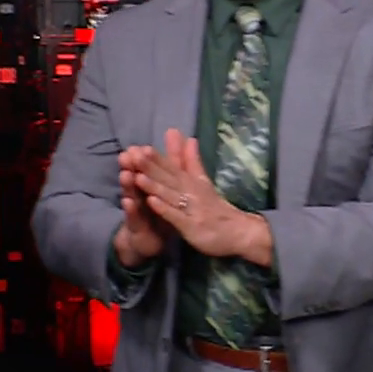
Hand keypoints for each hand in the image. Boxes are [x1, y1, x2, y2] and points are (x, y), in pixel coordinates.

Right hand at [114, 145, 174, 266]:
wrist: (150, 242)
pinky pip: (134, 218)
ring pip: (133, 196)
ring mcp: (138, 211)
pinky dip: (131, 210)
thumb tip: (176, 132)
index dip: (144, 158)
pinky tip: (128, 202)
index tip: (138, 146)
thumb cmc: (159, 212)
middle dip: (132, 167)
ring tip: (126, 174)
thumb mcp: (169, 186)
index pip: (148, 169)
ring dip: (129, 185)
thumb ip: (174, 161)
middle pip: (137, 178)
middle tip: (127, 154)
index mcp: (151, 185)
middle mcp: (142, 194)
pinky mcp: (137, 227)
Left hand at [132, 129, 270, 264]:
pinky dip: (164, 209)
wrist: (238, 233)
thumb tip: (190, 138)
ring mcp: (191, 210)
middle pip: (168, 179)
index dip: (155, 158)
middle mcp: (191, 193)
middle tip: (133, 154)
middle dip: (150, 167)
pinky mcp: (192, 227)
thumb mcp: (204, 182)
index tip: (139, 146)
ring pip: (170, 196)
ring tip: (137, 175)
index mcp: (192, 182)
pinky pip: (176, 217)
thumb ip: (194, 162)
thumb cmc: (216, 209)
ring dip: (154, 185)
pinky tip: (151, 202)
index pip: (172, 168)